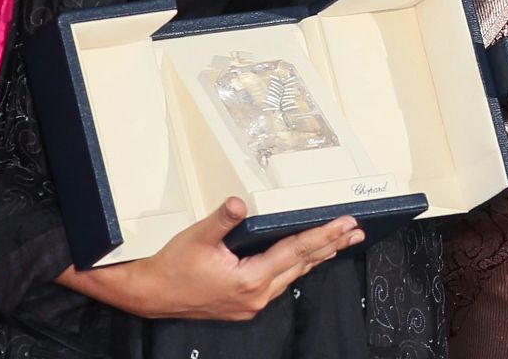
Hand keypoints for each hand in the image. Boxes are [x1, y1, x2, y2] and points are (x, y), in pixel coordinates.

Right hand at [68, 197, 362, 320]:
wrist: (151, 294)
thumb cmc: (173, 266)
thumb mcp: (197, 237)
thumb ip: (222, 219)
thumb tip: (240, 202)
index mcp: (250, 280)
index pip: (296, 252)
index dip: (323, 236)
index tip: (345, 224)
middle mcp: (256, 296)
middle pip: (302, 265)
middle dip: (330, 246)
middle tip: (356, 232)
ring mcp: (252, 303)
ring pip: (293, 276)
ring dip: (316, 258)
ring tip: (339, 243)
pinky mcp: (245, 305)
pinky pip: (279, 283)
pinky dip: (296, 267)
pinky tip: (304, 259)